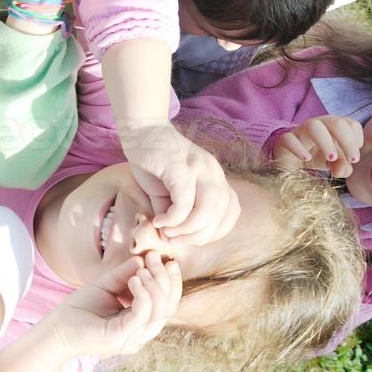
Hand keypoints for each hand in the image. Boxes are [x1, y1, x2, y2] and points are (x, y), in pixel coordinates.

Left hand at [44, 252, 181, 359]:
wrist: (55, 329)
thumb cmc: (79, 310)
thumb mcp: (105, 286)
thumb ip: (124, 275)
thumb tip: (142, 259)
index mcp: (140, 322)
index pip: (166, 302)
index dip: (169, 281)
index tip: (165, 259)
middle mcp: (140, 333)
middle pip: (167, 307)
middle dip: (166, 280)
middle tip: (157, 258)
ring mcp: (132, 338)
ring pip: (159, 313)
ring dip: (155, 286)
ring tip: (143, 269)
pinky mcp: (121, 338)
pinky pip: (141, 316)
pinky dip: (143, 295)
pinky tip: (134, 280)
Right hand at [119, 122, 239, 244]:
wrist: (140, 131)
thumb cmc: (152, 162)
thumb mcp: (164, 193)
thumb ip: (171, 213)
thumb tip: (169, 237)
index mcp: (216, 178)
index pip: (231, 212)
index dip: (213, 232)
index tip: (190, 238)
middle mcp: (214, 173)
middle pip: (221, 215)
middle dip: (198, 236)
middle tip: (174, 240)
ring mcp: (200, 169)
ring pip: (208, 210)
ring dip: (187, 230)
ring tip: (167, 233)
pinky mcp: (181, 168)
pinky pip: (184, 202)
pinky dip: (172, 218)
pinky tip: (158, 221)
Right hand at [272, 115, 362, 179]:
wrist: (290, 160)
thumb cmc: (317, 156)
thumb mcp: (334, 163)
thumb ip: (343, 166)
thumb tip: (341, 171)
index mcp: (333, 126)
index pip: (350, 123)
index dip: (357, 138)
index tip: (354, 158)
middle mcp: (319, 124)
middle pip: (336, 122)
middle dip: (347, 141)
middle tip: (352, 160)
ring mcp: (300, 131)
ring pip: (313, 126)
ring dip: (326, 141)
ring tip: (331, 158)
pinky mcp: (284, 140)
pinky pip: (289, 139)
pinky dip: (299, 148)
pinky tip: (307, 159)